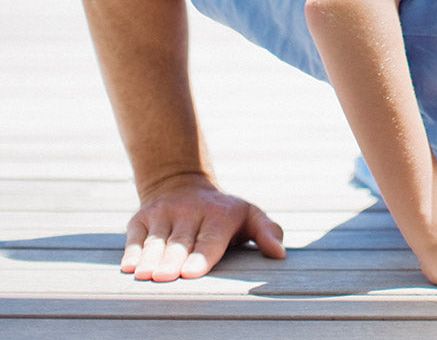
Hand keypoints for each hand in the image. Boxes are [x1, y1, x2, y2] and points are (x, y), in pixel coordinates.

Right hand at [122, 173, 285, 281]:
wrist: (182, 185)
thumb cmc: (223, 214)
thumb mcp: (250, 216)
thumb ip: (267, 232)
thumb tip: (280, 254)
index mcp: (219, 214)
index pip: (210, 239)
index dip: (201, 256)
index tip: (192, 272)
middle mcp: (189, 211)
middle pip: (180, 243)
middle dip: (173, 261)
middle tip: (168, 277)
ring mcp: (163, 214)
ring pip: (156, 242)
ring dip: (150, 260)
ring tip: (146, 276)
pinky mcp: (140, 219)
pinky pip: (135, 237)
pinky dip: (132, 252)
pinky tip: (130, 267)